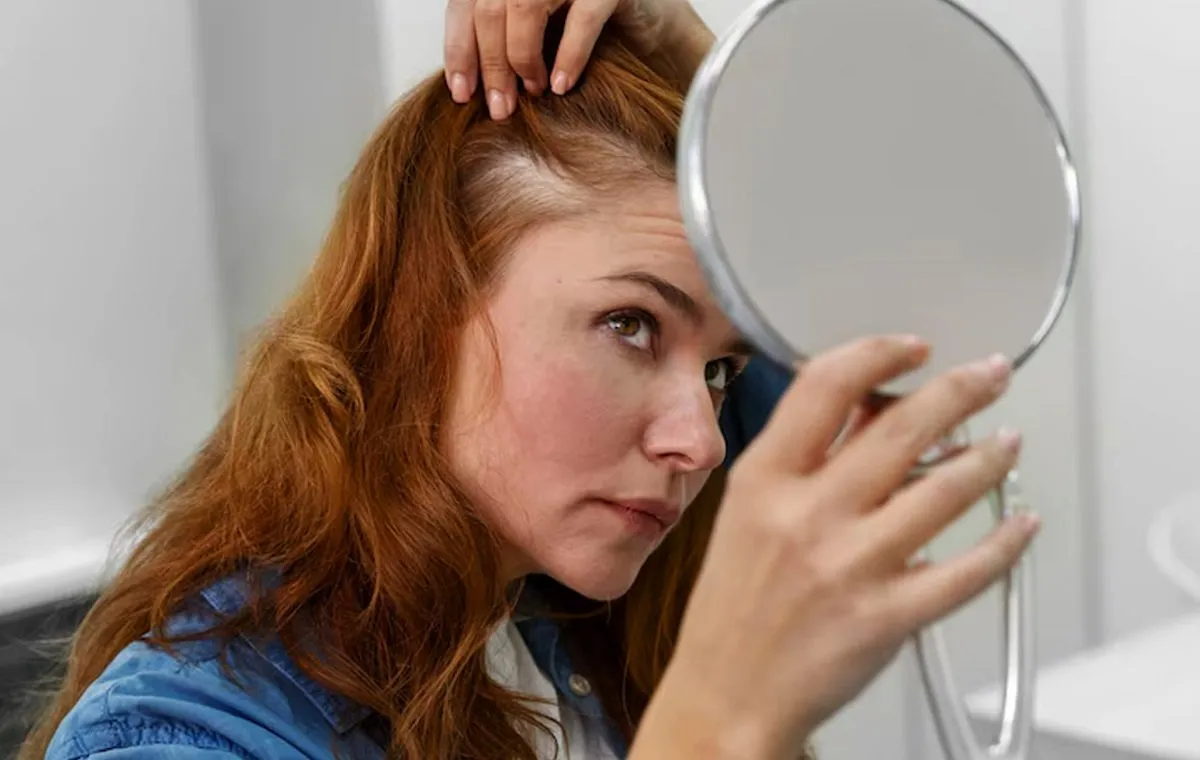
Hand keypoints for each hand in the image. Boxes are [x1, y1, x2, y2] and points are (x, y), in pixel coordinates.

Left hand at [443, 0, 706, 119]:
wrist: (651, 16)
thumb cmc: (585, 22)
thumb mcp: (534, 29)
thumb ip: (500, 36)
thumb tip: (463, 80)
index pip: (468, 3)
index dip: (460, 48)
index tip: (462, 92)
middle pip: (491, 8)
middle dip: (491, 64)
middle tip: (498, 106)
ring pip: (524, 8)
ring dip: (522, 59)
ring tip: (531, 93)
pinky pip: (582, 20)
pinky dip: (568, 56)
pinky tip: (560, 85)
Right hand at [635, 336, 1039, 758]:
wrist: (728, 695)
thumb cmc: (734, 607)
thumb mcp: (746, 512)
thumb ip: (802, 460)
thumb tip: (868, 409)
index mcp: (764, 480)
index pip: (826, 385)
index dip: (879, 354)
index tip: (911, 348)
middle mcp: (808, 515)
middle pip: (901, 427)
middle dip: (960, 389)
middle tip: (989, 375)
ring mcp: (851, 565)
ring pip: (945, 489)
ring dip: (989, 457)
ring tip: (1006, 441)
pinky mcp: (888, 615)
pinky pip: (966, 570)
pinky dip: (1004, 541)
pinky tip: (1018, 522)